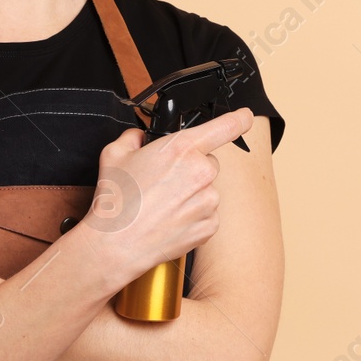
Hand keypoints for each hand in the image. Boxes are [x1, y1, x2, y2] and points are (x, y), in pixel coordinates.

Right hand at [83, 107, 253, 288]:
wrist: (117, 244)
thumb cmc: (118, 201)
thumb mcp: (114, 154)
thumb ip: (133, 137)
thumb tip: (138, 137)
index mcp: (182, 148)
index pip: (225, 126)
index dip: (239, 118)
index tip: (245, 116)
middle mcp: (201, 172)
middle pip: (207, 162)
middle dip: (190, 169)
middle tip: (164, 182)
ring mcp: (208, 200)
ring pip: (207, 190)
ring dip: (191, 194)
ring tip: (162, 205)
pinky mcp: (210, 225)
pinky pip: (207, 214)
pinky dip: (192, 216)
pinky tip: (170, 220)